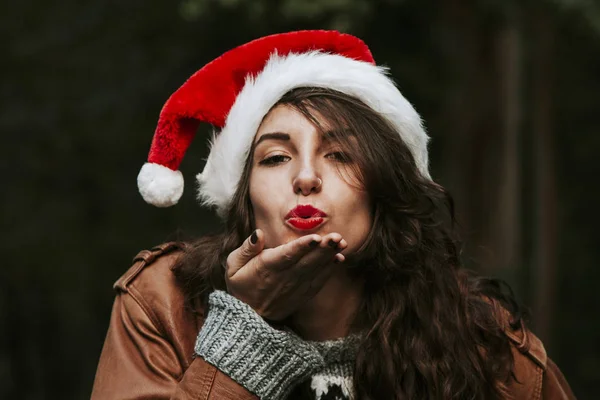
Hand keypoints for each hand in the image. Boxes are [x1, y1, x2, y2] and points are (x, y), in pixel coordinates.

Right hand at [225, 229, 346, 320]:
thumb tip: (259, 233)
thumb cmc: (240, 285)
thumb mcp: (233, 266)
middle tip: (337, 237)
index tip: (315, 238)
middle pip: (306, 262)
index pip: (286, 256)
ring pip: (315, 270)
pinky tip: (338, 259)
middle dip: (323, 249)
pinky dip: (329, 271)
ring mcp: (295, 288)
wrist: (248, 318)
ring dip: (329, 257)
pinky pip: (318, 282)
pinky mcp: (302, 295)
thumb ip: (247, 248)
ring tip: (341, 243)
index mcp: (265, 269)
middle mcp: (283, 279)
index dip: (301, 247)